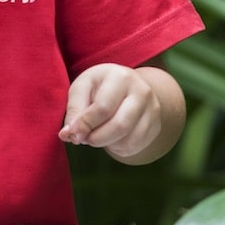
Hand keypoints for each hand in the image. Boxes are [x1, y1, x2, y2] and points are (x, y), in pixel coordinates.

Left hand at [59, 63, 182, 163]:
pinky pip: (135, 146)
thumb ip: (74, 110)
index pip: (103, 108)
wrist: (126, 86)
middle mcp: (142, 91)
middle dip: (96, 138)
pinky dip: (117, 148)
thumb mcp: (82, 88)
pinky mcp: (155, 125)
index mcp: (120, 77)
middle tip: (83, 138)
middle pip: (120, 126)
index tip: (71, 134)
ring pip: (128, 139)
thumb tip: (68, 134)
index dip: (84, 125)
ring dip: (106, 144)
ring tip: (95, 136)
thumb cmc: (98, 87)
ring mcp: (153, 108)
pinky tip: (110, 138)